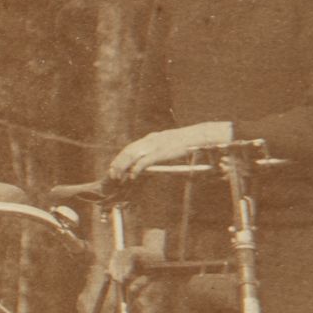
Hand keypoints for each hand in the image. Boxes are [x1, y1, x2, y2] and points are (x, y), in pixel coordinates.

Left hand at [107, 121, 230, 183]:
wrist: (200, 136)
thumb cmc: (189, 142)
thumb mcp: (171, 144)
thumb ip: (161, 150)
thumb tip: (155, 159)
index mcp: (153, 138)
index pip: (131, 147)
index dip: (121, 157)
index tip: (114, 165)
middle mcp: (151, 140)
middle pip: (128, 151)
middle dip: (117, 163)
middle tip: (111, 173)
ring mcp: (155, 146)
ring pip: (132, 156)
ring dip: (123, 167)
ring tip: (118, 177)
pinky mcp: (161, 152)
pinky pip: (144, 162)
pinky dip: (136, 169)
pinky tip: (132, 177)